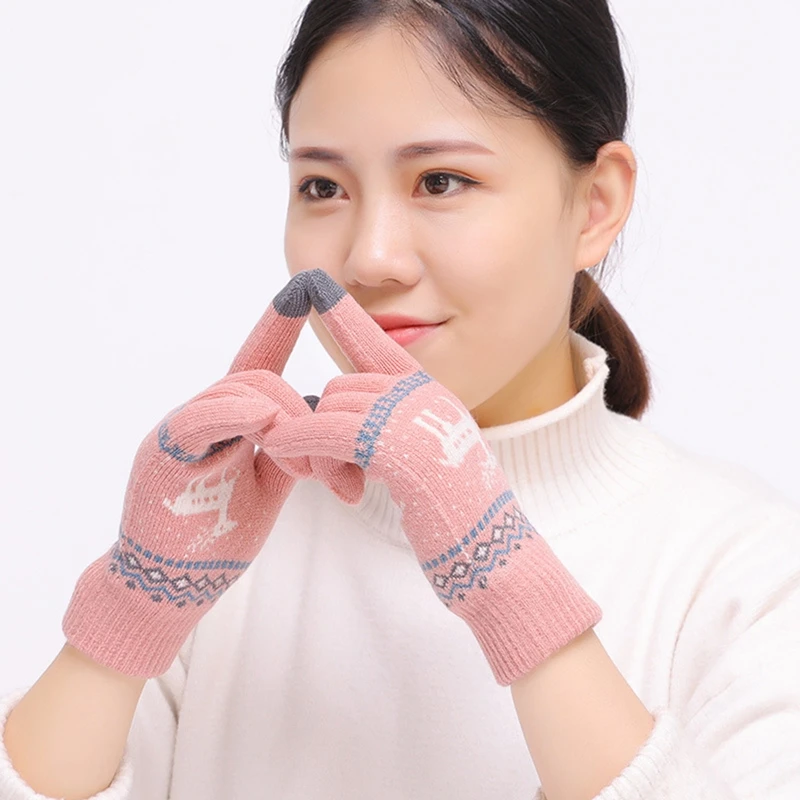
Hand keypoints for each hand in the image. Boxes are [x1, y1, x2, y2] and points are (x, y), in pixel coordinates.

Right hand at [61, 270, 332, 677]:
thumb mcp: (268, 483)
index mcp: (229, 420)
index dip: (278, 328)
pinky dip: (234, 413)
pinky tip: (264, 422)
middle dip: (303, 415)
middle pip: (262, 379)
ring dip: (283, 423)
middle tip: (325, 471)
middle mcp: (204, 416)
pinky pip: (199, 418)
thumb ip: (289, 447)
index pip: (257, 363)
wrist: (174, 584)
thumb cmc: (220, 530)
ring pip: (239, 390)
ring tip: (303, 472)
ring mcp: (180, 431)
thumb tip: (320, 424)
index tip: (304, 292)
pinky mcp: (162, 456)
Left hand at [260, 269, 602, 684]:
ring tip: (331, 483)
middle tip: (327, 471)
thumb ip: (392, 431)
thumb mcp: (426, 459)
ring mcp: (417, 417)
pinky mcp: (400, 446)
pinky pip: (332, 430)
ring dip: (314, 446)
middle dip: (323, 424)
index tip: (317, 286)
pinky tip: (285, 451)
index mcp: (433, 394)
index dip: (347, 317)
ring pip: (334, 408)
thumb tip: (340, 414)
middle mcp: (427, 395)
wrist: (492, 555)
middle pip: (344, 388)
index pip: (381, 346)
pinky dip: (303, 441)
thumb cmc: (455, 514)